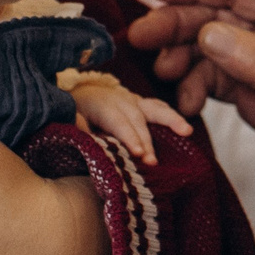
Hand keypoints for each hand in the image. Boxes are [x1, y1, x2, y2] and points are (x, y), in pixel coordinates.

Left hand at [69, 79, 191, 167]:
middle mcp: (121, 100)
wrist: (77, 92)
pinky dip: (171, 117)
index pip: (118, 122)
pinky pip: (159, 108)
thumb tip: (83, 135)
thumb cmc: (73, 111)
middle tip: (152, 162)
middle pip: (137, 121)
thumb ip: (77, 125)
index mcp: (102, 104)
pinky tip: (185, 129)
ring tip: (187, 132)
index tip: (137, 153)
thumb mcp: (68, 116)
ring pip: (154, 109)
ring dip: (170, 122)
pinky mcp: (141, 104)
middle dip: (146, 141)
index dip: (128, 137)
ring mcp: (133, 100)